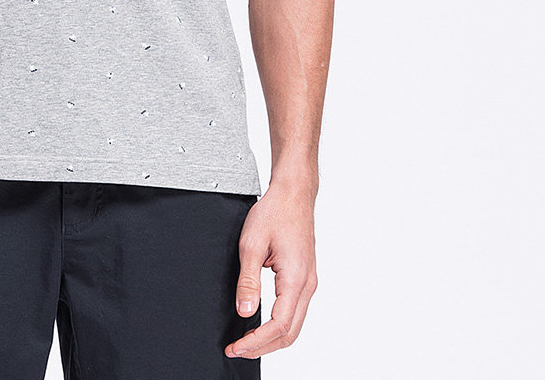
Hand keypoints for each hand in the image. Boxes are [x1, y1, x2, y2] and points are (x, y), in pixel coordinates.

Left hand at [225, 178, 318, 358]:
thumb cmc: (275, 212)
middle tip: (237, 350)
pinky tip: (261, 324)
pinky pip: (295, 311)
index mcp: (295, 279)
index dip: (256, 342)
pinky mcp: (305, 277)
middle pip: (289, 333)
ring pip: (294, 325)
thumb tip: (245, 312)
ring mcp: (308, 282)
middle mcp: (307, 284)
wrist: (293, 194)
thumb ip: (248, 281)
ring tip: (246, 341)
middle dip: (263, 347)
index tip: (236, 347)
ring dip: (271, 338)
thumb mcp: (251, 244)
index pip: (278, 326)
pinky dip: (279, 325)